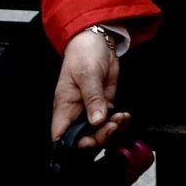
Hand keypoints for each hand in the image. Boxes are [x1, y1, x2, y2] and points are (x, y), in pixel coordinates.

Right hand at [52, 27, 126, 146]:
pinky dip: (118, 122)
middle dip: (99, 137)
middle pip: (83, 137)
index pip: (61, 136)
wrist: (97, 40)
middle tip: (112, 125)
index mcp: (65, 107)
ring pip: (98, 131)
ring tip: (121, 118)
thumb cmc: (83, 54)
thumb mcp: (87, 75)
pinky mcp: (104, 104)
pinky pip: (109, 121)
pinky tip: (124, 116)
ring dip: (111, 130)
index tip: (90, 140)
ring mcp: (91, 109)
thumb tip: (96, 121)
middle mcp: (76, 112)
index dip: (73, 144)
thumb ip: (92, 98)